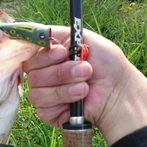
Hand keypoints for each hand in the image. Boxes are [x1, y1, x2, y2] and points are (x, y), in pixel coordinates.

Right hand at [23, 27, 146, 144]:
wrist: (117, 91)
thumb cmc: (105, 64)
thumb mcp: (84, 39)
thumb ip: (59, 34)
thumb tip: (39, 34)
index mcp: (47, 57)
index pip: (29, 55)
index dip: (43, 55)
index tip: (62, 53)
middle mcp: (42, 75)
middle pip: (32, 75)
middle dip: (60, 73)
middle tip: (84, 70)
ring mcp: (44, 95)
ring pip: (36, 93)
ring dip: (63, 89)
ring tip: (85, 86)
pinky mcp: (48, 113)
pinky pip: (43, 109)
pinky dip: (63, 102)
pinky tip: (79, 99)